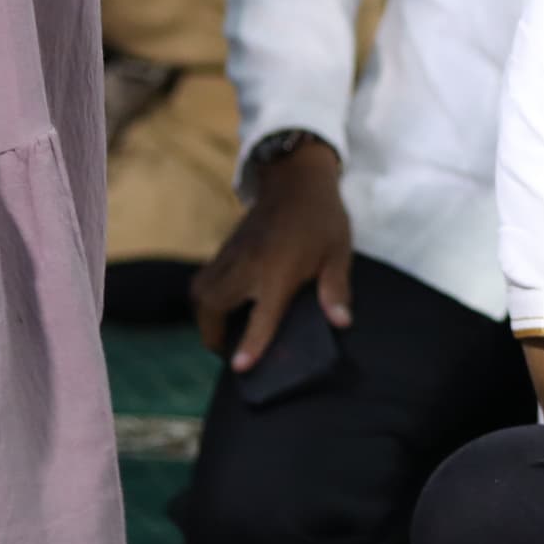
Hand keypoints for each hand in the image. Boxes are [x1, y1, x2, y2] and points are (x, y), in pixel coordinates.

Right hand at [191, 139, 352, 371]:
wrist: (295, 176)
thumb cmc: (321, 217)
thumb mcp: (338, 252)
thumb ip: (336, 289)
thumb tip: (342, 323)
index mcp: (278, 271)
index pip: (261, 316)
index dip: (251, 344)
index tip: (239, 368)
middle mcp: (248, 265)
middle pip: (213, 306)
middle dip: (213, 335)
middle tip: (227, 351)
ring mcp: (232, 255)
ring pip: (201, 293)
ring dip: (205, 317)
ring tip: (219, 333)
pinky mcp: (224, 248)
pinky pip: (203, 278)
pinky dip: (205, 298)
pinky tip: (220, 306)